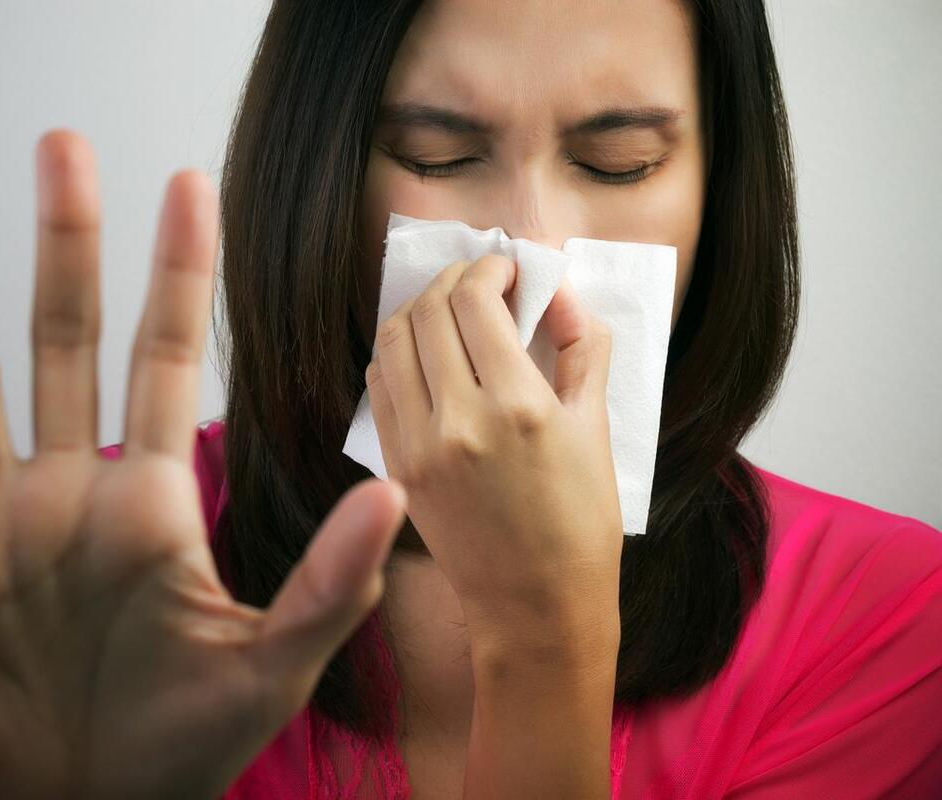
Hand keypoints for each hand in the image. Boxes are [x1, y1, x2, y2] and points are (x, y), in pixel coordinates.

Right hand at [0, 129, 406, 799]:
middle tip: (65, 150)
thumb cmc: (177, 750)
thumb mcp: (269, 665)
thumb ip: (330, 581)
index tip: (189, 187)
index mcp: (149, 502)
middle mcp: (69, 492)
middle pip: (65, 341)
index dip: (176, 272)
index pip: (164, 358)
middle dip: (64, 246)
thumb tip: (394, 493)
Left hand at [364, 254, 621, 654]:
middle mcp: (459, 419)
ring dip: (419, 309)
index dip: (489, 268)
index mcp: (517, 405)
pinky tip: (425, 353)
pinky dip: (398, 352)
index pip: (475, 299)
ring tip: (449, 311)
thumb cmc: (579, 522)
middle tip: (480, 282)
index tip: (507, 271)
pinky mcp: (398, 463)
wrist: (534, 604)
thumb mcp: (596, 428)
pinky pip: (380, 383)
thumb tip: (558, 294)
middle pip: (430, 309)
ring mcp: (418, 443)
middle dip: (454, 279)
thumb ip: (582, 349)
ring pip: (394, 339)